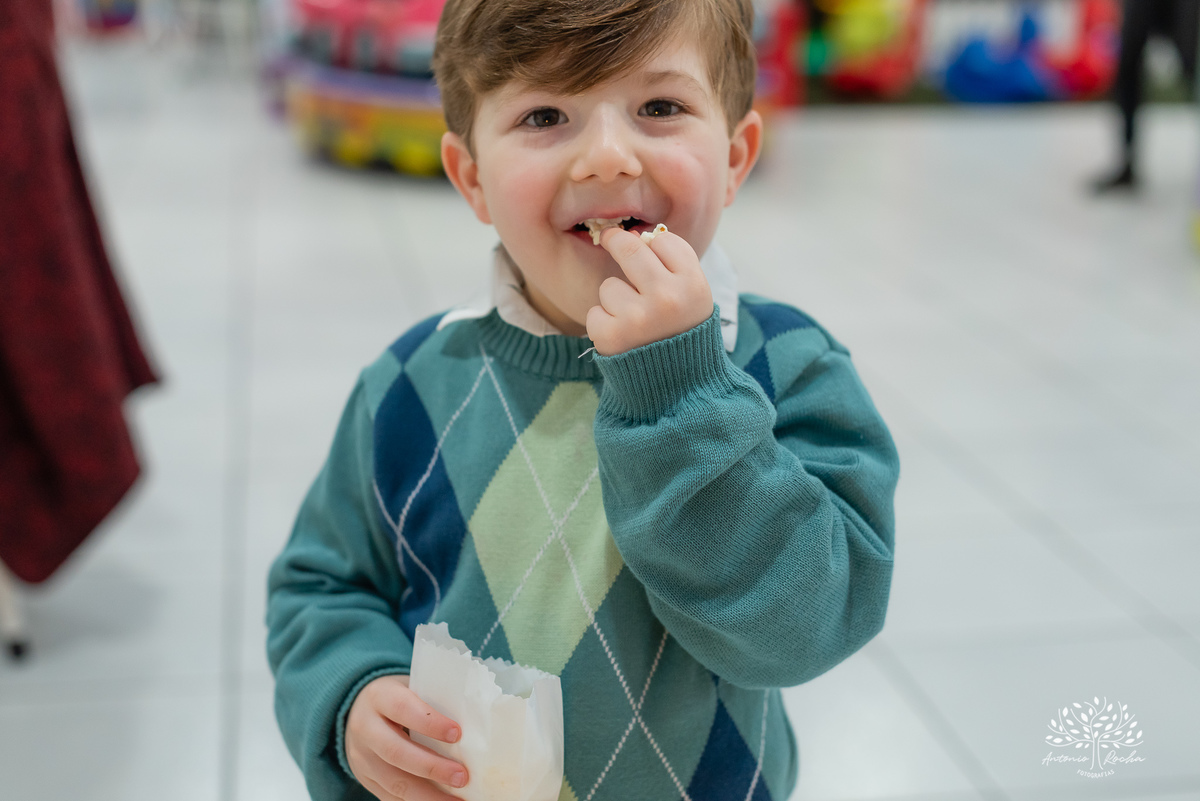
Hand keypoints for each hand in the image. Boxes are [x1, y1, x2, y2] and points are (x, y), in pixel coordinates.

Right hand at [345, 674, 468, 800]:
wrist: (356, 712)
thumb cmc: (398, 698)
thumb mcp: (410, 688)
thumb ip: (434, 700)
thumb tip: (477, 722)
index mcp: (379, 697)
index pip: (402, 708)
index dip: (430, 723)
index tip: (458, 734)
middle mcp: (365, 728)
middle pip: (396, 752)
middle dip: (432, 768)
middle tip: (462, 777)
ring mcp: (362, 758)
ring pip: (394, 782)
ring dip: (428, 796)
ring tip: (457, 800)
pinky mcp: (365, 779)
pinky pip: (390, 797)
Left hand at [586, 228, 712, 355]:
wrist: (678, 388)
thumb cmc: (682, 333)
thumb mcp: (694, 298)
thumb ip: (674, 266)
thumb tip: (634, 235)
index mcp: (693, 285)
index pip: (664, 241)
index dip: (654, 245)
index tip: (645, 246)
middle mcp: (667, 298)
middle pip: (630, 248)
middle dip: (616, 241)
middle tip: (610, 238)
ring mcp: (638, 317)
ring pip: (609, 285)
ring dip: (615, 299)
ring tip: (633, 321)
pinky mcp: (612, 335)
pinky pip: (595, 311)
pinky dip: (603, 324)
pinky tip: (622, 337)